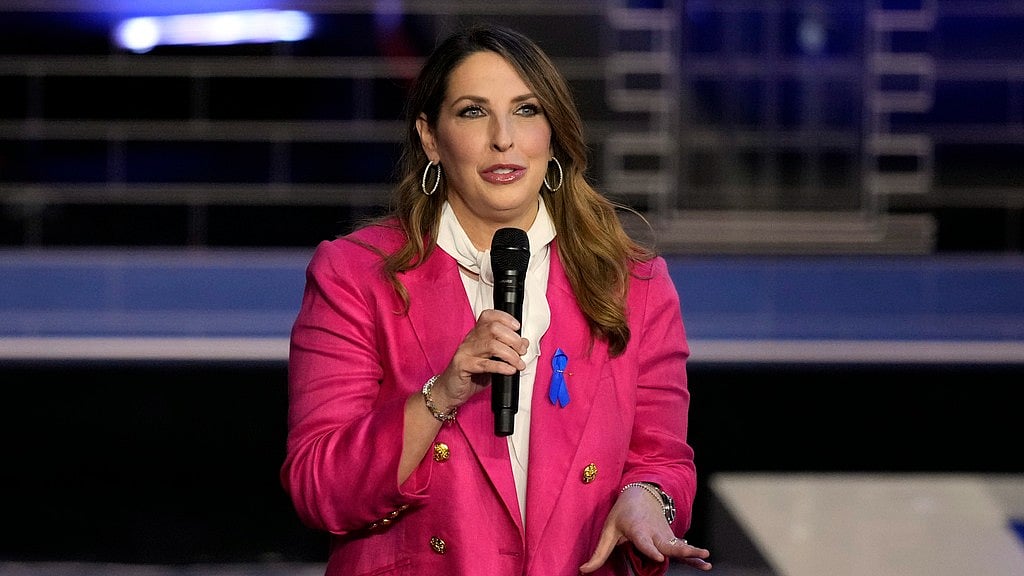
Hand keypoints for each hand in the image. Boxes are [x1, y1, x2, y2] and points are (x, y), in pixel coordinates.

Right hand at [430, 309, 528, 411]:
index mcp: (476, 336)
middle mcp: (470, 340)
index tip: (517, 327)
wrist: (449, 391)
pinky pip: (484, 364)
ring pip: (491, 345)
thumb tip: (523, 343)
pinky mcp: (462, 366)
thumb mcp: (491, 361)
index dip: (504, 318)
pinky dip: (501, 366)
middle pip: (493, 329)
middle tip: (521, 351)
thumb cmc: (470, 376)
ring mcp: (465, 352)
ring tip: (518, 364)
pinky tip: (510, 370)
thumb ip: (506, 352)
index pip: (488, 316)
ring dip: (510, 354)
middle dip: (513, 339)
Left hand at [579, 485, 711, 572]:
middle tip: (691, 553)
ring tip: (705, 560)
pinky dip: (693, 555)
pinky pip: (682, 548)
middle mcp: (654, 532)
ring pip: (679, 546)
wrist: (642, 494)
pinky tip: (705, 564)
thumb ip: (599, 553)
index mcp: (637, 529)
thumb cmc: (622, 513)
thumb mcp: (608, 530)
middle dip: (680, 550)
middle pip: (667, 544)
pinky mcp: (670, 539)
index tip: (659, 556)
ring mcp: (665, 535)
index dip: (650, 549)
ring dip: (692, 552)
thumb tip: (584, 570)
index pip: (644, 540)